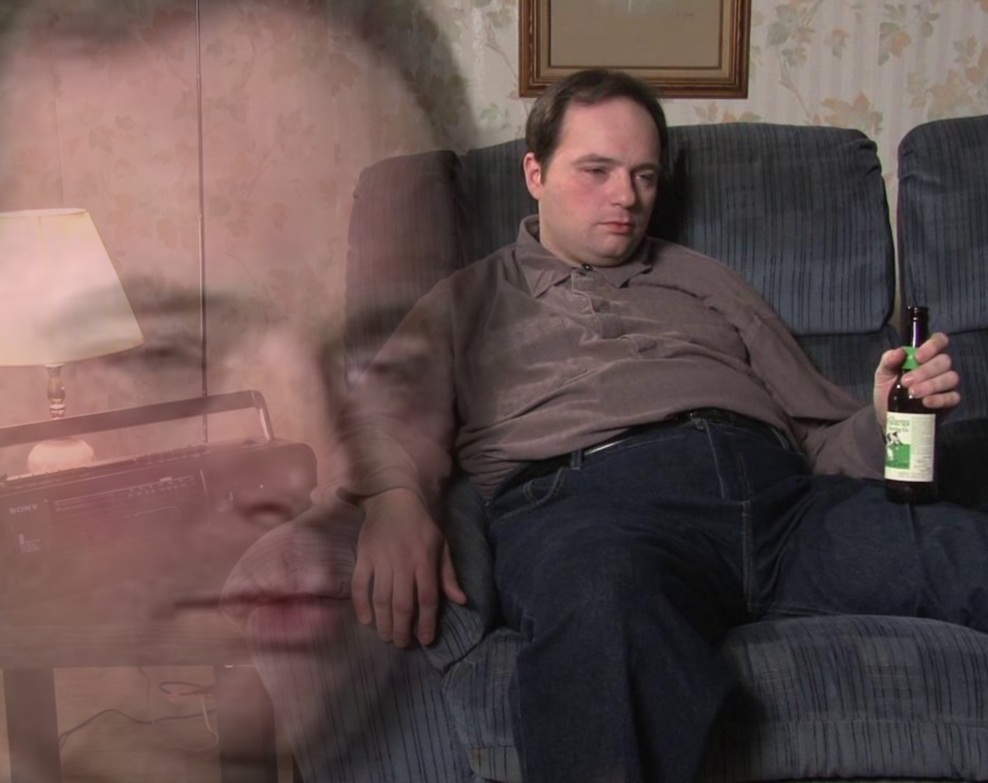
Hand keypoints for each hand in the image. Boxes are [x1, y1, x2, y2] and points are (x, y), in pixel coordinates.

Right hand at [351, 487, 466, 646]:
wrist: (393, 500)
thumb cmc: (421, 526)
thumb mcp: (441, 546)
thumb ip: (448, 575)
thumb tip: (461, 601)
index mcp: (425, 561)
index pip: (428, 598)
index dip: (427, 622)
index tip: (426, 640)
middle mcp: (403, 563)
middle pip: (403, 604)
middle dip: (403, 629)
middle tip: (402, 644)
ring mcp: (381, 560)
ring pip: (381, 599)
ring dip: (384, 622)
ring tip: (387, 637)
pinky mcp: (364, 557)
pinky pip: (360, 585)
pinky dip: (361, 605)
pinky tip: (366, 620)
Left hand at [874, 331, 960, 427]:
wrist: (888, 417)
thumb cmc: (888, 390)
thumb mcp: (882, 374)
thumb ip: (888, 361)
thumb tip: (898, 352)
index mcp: (925, 355)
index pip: (939, 341)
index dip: (932, 345)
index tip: (917, 357)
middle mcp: (939, 367)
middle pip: (944, 361)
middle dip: (925, 370)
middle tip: (906, 382)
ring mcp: (947, 384)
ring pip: (951, 378)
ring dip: (931, 384)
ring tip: (913, 393)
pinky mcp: (950, 402)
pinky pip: (953, 397)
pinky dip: (939, 399)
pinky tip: (926, 402)